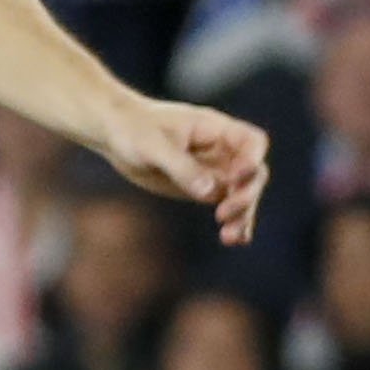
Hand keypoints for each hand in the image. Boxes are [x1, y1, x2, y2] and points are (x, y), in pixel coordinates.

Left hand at [101, 95, 269, 245]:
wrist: (116, 135)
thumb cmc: (134, 129)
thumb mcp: (152, 146)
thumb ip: (181, 167)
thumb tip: (209, 193)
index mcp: (214, 129)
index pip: (252, 142)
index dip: (253, 160)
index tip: (239, 178)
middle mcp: (221, 151)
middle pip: (253, 174)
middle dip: (246, 195)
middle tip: (223, 214)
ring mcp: (213, 170)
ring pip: (242, 194)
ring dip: (242, 215)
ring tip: (229, 237)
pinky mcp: (202, 188)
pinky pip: (226, 204)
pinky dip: (234, 221)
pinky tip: (235, 240)